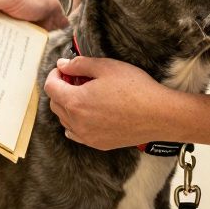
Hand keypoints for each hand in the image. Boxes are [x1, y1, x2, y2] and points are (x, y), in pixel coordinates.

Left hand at [44, 57, 177, 149]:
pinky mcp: (98, 144)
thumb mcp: (106, 67)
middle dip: (60, 89)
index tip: (64, 69)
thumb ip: (79, 65)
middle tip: (77, 79)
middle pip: (55, 104)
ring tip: (86, 94)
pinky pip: (76, 133)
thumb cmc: (135, 88)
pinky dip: (76, 122)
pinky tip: (90, 112)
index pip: (50, 87)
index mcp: (75, 102)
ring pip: (64, 120)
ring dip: (68, 106)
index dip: (54, 75)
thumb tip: (62, 65)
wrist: (159, 114)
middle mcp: (77, 122)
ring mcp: (87, 136)